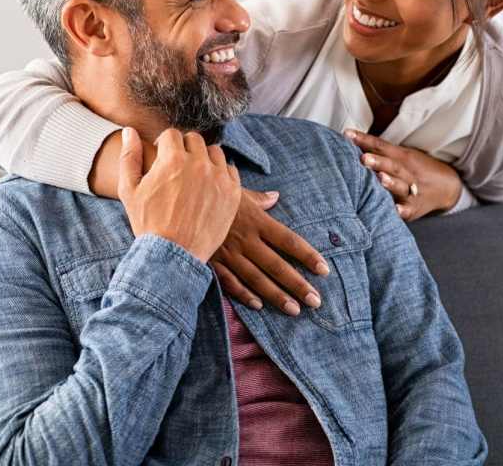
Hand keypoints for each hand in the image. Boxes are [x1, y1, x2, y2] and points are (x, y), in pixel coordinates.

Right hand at [118, 127, 241, 262]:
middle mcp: (198, 163)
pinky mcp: (233, 192)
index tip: (163, 157)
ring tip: (195, 175)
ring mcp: (218, 177)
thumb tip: (129, 131)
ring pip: (214, 152)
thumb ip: (129, 156)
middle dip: (184, 149)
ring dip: (204, 158)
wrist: (173, 254)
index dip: (164, 145)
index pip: (172, 134)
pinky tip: (209, 186)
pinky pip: (230, 170)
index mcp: (172, 159)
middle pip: (194, 139)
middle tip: (178, 167)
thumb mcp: (129, 190)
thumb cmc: (148, 223)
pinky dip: (220, 174)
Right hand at [211, 189, 329, 315]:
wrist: (179, 200)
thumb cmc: (211, 193)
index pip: (288, 240)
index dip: (307, 255)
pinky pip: (231, 282)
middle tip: (315, 301)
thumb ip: (259, 199)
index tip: (323, 269)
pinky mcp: (213, 262)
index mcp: (256, 220)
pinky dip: (244, 295)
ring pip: (257, 278)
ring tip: (294, 310)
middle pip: (277, 265)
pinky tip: (258, 305)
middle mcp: (246, 239)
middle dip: (297, 284)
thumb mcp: (236, 191)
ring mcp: (229, 253)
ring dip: (276, 296)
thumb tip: (275, 196)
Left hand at [344, 129, 461, 221]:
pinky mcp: (414, 208)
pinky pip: (408, 209)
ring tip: (380, 178)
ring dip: (390, 183)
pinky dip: (402, 210)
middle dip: (377, 162)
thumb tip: (348, 139)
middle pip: (392, 165)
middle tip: (363, 158)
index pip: (381, 146)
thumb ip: (378, 150)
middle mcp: (407, 172)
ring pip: (401, 186)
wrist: (447, 186)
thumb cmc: (414, 169)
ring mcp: (412, 190)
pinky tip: (395, 210)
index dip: (364, 140)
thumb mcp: (401, 156)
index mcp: (401, 156)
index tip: (347, 135)